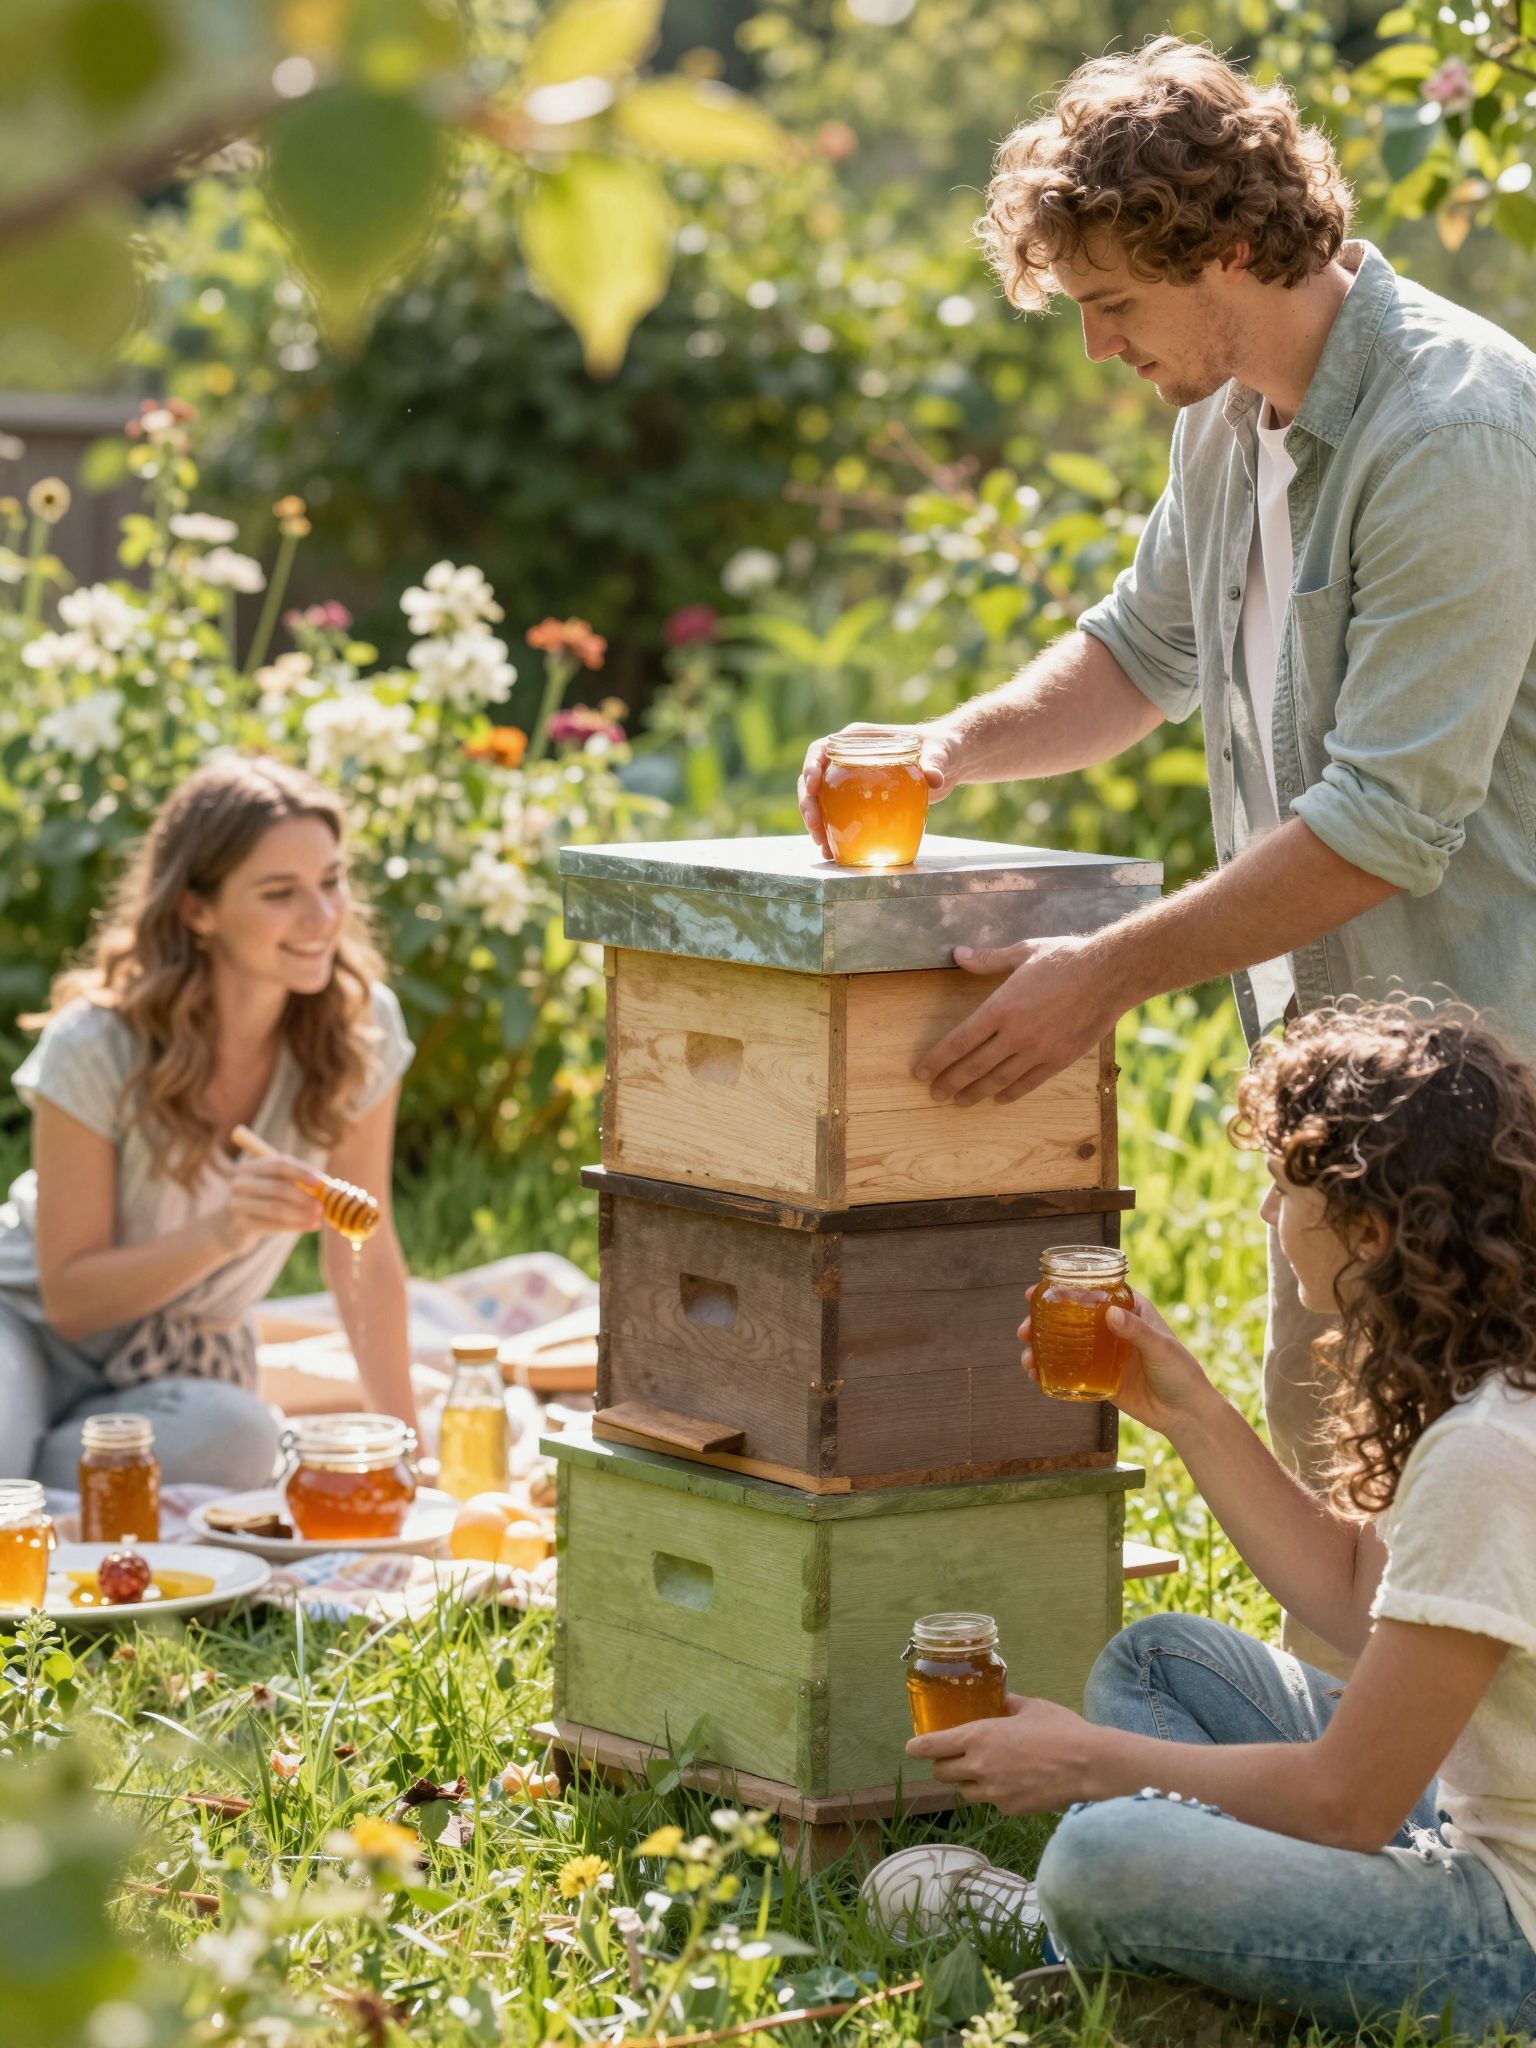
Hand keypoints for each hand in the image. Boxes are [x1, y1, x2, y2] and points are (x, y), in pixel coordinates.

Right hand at [215, 1153, 324, 1253]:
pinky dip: (295, 1226)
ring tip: (318, 1218)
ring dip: (301, 1214)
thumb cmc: (263, 1200)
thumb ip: (297, 1182)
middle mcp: (241, 1182)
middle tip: (322, 1205)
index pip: (279, 1164)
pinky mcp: (241, 1224)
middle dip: (304, 1197)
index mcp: (251, 1167)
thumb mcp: (275, 1186)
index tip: (321, 1182)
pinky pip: (273, 1225)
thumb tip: (328, 1187)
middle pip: (278, 1187)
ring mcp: (238, 1204)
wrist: (231, 1226)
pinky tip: (310, 1226)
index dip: (302, 1172)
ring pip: (276, 1208)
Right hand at [798, 721, 959, 857]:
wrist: (946, 763)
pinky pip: (837, 816)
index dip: (811, 766)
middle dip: (808, 803)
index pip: (822, 749)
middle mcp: (847, 759)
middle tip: (815, 826)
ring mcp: (850, 780)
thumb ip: (933, 764)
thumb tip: (934, 779)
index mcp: (857, 740)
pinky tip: (833, 851)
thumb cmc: (938, 749)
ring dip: (815, 822)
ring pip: (820, 800)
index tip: (813, 784)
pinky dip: (831, 833)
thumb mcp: (937, 754)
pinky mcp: (858, 800)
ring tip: (821, 844)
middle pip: (814, 779)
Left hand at [906, 1694, 1099, 1813]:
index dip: (918, 1747)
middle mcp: (979, 1766)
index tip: (911, 1747)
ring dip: (968, 1780)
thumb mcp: (1031, 1707)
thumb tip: (1000, 1702)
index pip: (932, 1746)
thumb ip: (1008, 1705)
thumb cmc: (1060, 1730)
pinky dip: (995, 1793)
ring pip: (965, 1791)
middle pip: (941, 1773)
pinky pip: (992, 1801)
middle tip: (953, 1756)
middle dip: (943, 1765)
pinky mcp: (1009, 1809)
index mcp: (978, 1737)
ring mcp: (993, 1793)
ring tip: (986, 1769)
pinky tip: (1014, 1781)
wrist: (1088, 1766)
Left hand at [913, 933, 1123, 1104]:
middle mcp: (1016, 1033)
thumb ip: (988, 960)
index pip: (959, 1041)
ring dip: (975, 1093)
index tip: (921, 1071)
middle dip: (950, 1082)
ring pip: (998, 1080)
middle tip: (934, 1094)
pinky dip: (1010, 1093)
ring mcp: (1038, 1050)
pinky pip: (1028, 1083)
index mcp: (1001, 1006)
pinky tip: (997, 1098)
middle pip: (973, 1066)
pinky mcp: (1059, 1059)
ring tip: (959, 1101)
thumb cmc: (1066, 958)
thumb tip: (958, 955)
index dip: (937, 1059)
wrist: (1111, 974)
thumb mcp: (1023, 952)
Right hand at [1019, 1288, 1212, 1436]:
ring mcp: (1104, 1354)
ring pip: (1065, 1345)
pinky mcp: (1101, 1379)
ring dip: (1040, 1349)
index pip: (1093, 1291)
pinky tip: (1036, 1377)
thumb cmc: (1181, 1373)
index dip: (1064, 1288)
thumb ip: (1137, 1331)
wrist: (1186, 1414)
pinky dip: (1051, 1373)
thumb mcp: (1160, 1348)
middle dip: (1041, 1322)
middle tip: (1024, 1329)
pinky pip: (1071, 1373)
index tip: (1039, 1289)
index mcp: (1129, 1310)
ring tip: (1026, 1359)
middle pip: (1070, 1318)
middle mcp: (1112, 1329)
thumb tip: (1110, 1314)